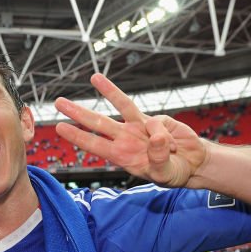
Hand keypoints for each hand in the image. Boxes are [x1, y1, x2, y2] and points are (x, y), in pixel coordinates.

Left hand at [54, 74, 206, 187]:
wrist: (192, 164)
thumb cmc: (173, 172)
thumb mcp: (165, 174)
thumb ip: (159, 159)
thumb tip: (156, 137)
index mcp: (120, 156)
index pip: (94, 144)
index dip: (77, 135)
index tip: (60, 127)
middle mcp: (125, 139)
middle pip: (98, 122)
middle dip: (78, 112)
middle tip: (58, 102)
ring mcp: (139, 127)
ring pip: (121, 106)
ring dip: (108, 91)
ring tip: (94, 77)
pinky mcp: (156, 120)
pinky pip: (156, 124)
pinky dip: (163, 135)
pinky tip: (173, 147)